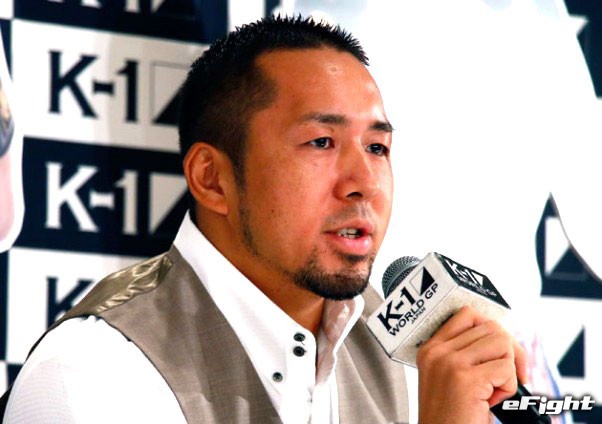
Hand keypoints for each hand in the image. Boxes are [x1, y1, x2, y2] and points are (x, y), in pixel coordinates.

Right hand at [416, 306, 526, 423]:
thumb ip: (465, 353)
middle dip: (509, 353)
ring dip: (508, 370)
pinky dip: (509, 388)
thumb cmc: (452, 416)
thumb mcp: (449, 378)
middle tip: (504, 379)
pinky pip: (506, 369)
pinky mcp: (466, 379)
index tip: (501, 355)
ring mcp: (450, 363)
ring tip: (492, 390)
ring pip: (502, 343)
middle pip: (492, 328)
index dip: (494, 332)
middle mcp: (437, 352)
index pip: (469, 315)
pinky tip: (491, 402)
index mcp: (431, 349)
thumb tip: (501, 336)